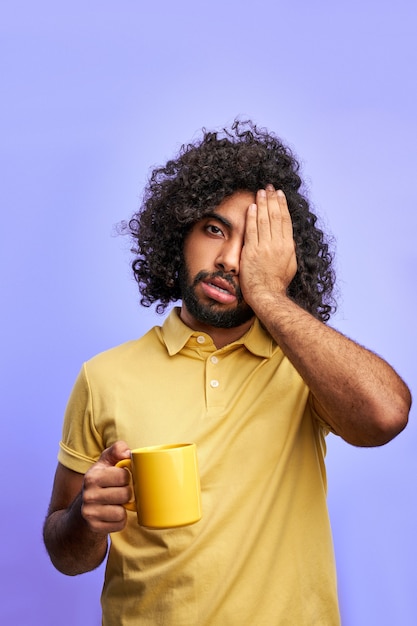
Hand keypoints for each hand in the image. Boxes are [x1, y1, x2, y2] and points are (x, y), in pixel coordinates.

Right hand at [81, 441, 131, 533]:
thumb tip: (127, 453)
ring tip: (115, 504)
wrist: (80, 512)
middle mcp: (88, 495)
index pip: (124, 475)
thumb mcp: (104, 463)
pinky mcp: (94, 527)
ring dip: (123, 508)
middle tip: (119, 492)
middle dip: (126, 493)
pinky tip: (111, 515)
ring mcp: (89, 513)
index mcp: (92, 477)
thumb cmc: (99, 483)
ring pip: (122, 511)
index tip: (120, 479)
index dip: (126, 477)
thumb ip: (116, 450)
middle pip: (125, 494)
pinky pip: (120, 524)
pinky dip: (119, 521)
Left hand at [240, 185, 296, 308]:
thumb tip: (287, 238)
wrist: (267, 295)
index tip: (279, 194)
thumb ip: (288, 249)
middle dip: (272, 199)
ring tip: (260, 191)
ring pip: (264, 220)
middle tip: (269, 187)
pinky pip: (252, 230)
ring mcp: (265, 247)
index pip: (285, 220)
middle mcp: (278, 244)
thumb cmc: (277, 283)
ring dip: (262, 203)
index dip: (282, 205)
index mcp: (288, 246)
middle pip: (275, 216)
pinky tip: (252, 207)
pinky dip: (252, 217)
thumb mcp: (290, 264)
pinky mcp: (252, 251)